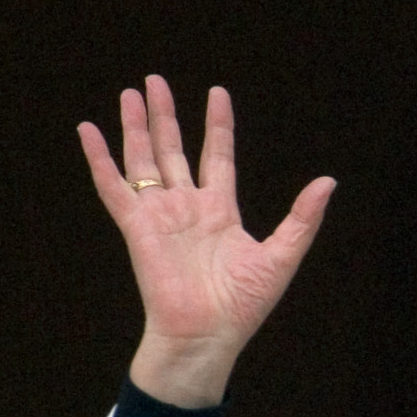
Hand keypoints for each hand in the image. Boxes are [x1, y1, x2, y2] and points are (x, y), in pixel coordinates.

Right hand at [79, 75, 334, 406]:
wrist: (208, 335)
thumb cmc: (243, 305)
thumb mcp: (282, 255)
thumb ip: (302, 218)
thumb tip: (329, 181)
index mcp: (220, 210)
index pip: (217, 155)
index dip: (217, 124)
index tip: (216, 91)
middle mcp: (188, 207)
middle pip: (174, 149)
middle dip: (165, 115)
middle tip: (154, 80)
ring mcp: (160, 215)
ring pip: (144, 159)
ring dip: (136, 126)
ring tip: (130, 92)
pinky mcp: (136, 227)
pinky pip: (114, 186)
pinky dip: (100, 158)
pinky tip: (88, 130)